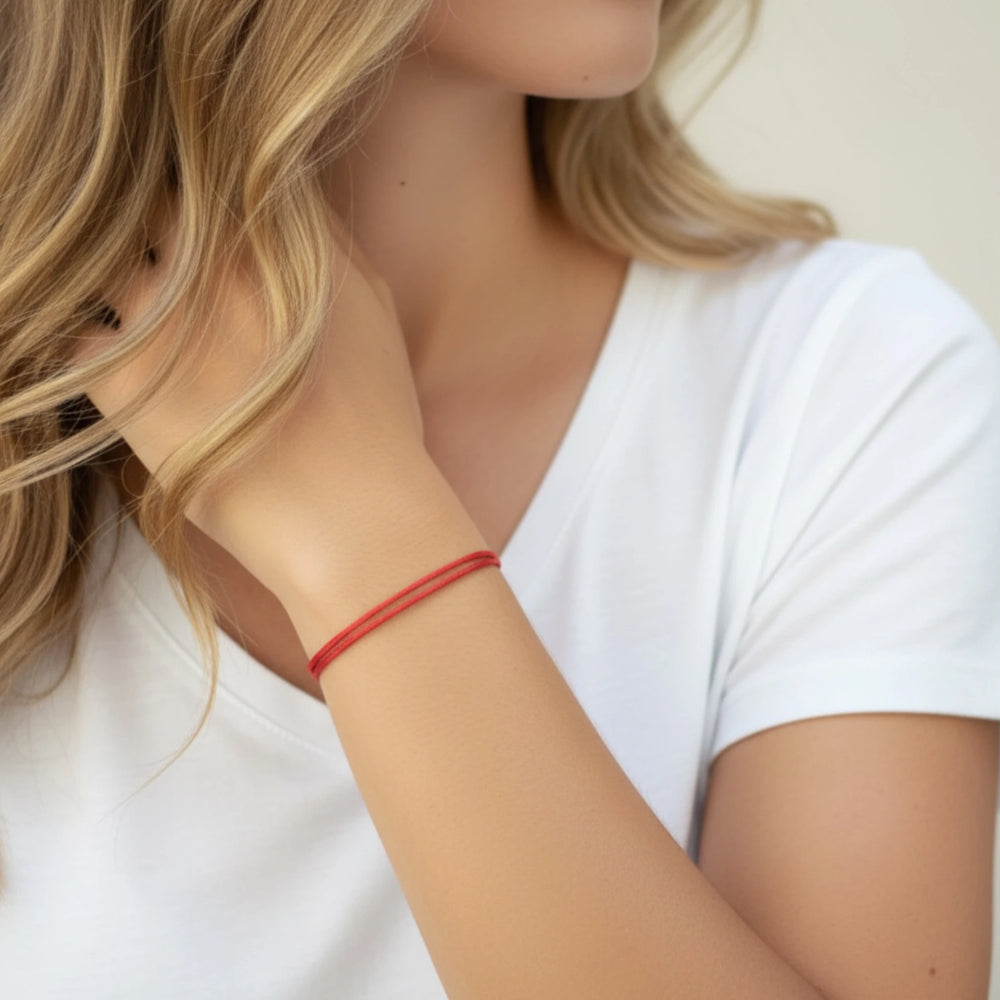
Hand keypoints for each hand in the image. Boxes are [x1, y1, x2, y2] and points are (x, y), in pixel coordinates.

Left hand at [78, 197, 436, 599]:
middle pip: (148, 205)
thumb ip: (333, 249)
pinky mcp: (120, 377)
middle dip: (149, 230)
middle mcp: (211, 259)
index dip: (202, 199)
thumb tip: (295, 210)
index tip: (202, 231)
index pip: (214, 177)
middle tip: (165, 277)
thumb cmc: (375, 420)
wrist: (350, 509)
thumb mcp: (374, 315)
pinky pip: (71, 334)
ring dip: (112, 284)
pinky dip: (87, 345)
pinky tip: (123, 375)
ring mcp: (161, 314)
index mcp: (275, 238)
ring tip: (143, 329)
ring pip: (99, 262)